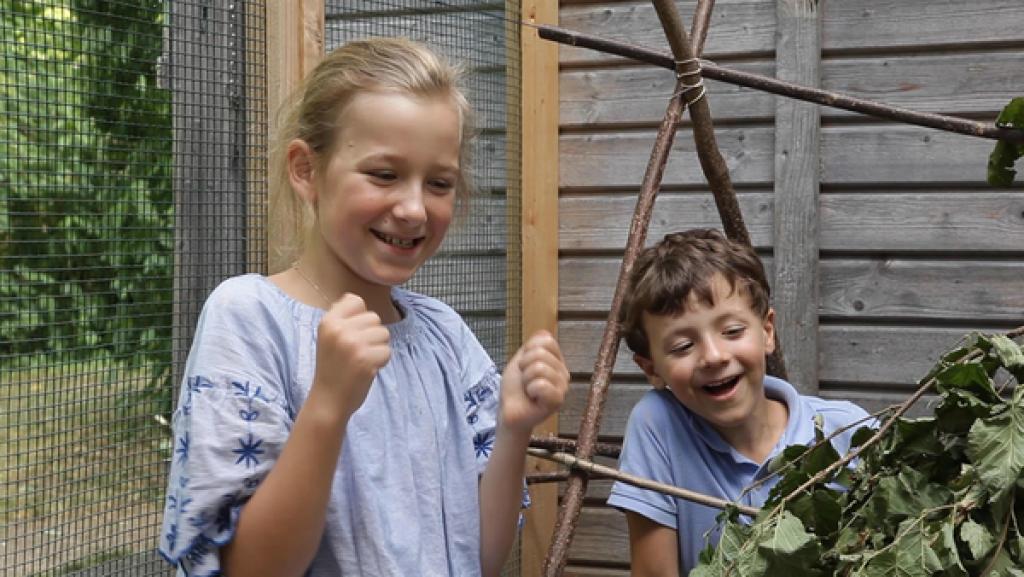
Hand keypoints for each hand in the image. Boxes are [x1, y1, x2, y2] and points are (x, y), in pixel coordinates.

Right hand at [311, 293, 390, 419]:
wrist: (328, 400)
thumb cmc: (332, 367)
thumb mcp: (327, 337)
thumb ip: (340, 317)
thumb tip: (355, 299)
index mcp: (328, 322)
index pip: (356, 301)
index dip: (359, 318)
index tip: (351, 334)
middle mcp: (339, 330)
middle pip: (374, 318)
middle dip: (371, 335)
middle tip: (355, 353)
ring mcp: (353, 344)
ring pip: (384, 333)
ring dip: (377, 348)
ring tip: (361, 360)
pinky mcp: (366, 360)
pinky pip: (387, 351)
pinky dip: (381, 361)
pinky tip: (367, 370)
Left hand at [499, 330, 568, 434]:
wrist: (509, 411)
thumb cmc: (515, 388)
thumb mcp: (520, 360)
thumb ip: (533, 345)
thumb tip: (544, 333)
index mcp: (556, 360)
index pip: (546, 340)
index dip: (528, 351)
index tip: (524, 366)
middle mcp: (563, 372)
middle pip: (541, 354)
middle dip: (524, 366)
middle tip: (525, 381)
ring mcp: (563, 387)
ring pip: (540, 368)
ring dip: (526, 380)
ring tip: (528, 390)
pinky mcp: (558, 401)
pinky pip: (542, 385)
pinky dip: (530, 390)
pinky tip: (532, 398)